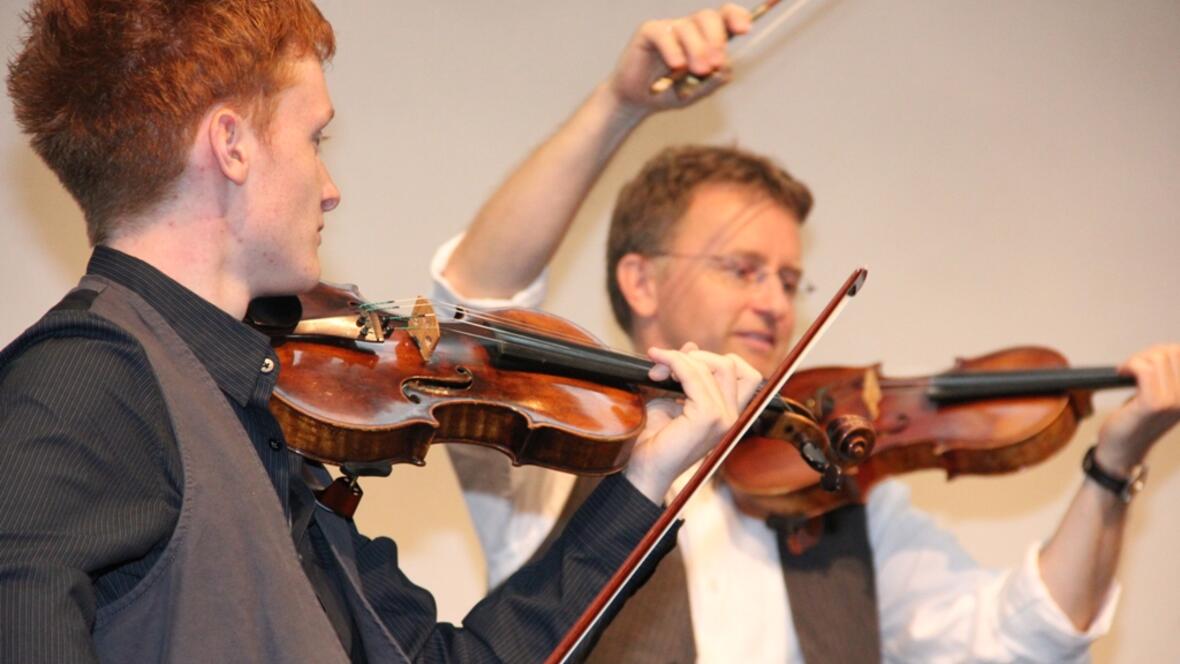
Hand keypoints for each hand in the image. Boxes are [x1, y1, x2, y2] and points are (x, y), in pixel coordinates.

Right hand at [607, 5, 752, 116]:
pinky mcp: (648, 32)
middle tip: (714, 64)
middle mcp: (689, 27)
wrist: (637, 101)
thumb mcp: (697, 92)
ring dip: (697, 49)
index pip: (725, 16)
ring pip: (688, 26)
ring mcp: (669, 27)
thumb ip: (714, 80)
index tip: (744, 29)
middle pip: (708, 17)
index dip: (737, 17)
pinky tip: (677, 66)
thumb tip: (723, 66)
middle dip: (716, 39)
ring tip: (698, 71)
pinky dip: (673, 49)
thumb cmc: (670, 92)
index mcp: (706, 37)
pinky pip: (663, 34)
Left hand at [623, 343, 761, 501]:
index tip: (682, 365)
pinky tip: (658, 367)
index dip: (715, 359)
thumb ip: (686, 373)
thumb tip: (692, 346)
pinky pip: (695, 376)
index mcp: (727, 412)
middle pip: (732, 365)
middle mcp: (730, 416)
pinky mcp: (707, 418)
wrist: (643, 468)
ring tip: (656, 369)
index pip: (743, 373)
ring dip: (681, 359)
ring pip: (715, 366)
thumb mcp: (671, 397)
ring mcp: (722, 418)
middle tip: (663, 367)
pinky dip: (675, 363)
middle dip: (696, 357)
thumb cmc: (654, 438)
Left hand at [1093, 343, 1179, 472]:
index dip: (1164, 350)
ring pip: (1157, 359)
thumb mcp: (1161, 398)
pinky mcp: (1152, 404)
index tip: (1147, 359)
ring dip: (1136, 359)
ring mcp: (1172, 402)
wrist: (1123, 450)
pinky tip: (1121, 372)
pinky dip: (1130, 365)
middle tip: (1133, 365)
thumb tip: (1167, 350)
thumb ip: (1168, 378)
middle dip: (1148, 353)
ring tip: (1127, 371)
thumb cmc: (1137, 422)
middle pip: (1172, 353)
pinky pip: (1144, 370)